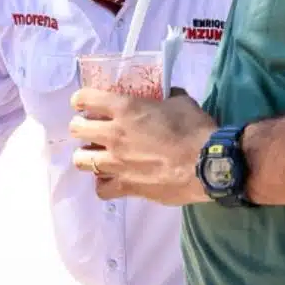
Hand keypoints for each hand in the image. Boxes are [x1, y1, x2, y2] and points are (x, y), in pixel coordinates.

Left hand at [69, 89, 216, 204]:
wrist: (208, 165)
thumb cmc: (195, 129)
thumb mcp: (181, 102)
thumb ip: (167, 97)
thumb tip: (168, 95)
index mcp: (124, 108)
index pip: (85, 99)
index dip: (81, 100)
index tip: (85, 104)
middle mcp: (113, 135)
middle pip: (76, 129)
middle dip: (81, 127)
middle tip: (93, 129)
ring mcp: (116, 163)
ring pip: (81, 160)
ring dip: (87, 155)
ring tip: (99, 155)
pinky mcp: (126, 187)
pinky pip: (101, 189)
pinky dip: (104, 183)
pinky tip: (113, 178)